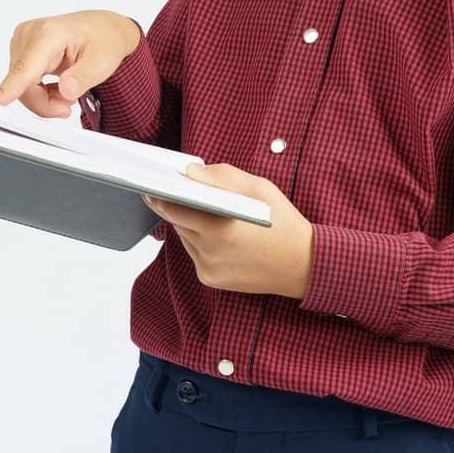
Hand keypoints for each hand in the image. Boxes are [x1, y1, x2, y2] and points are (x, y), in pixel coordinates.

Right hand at [0, 9, 142, 118]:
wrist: (103, 29)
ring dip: (43, 98)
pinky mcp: (19, 49)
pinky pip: (21, 83)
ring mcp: (21, 41)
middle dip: (45, 103)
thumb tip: (66, 90)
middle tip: (69, 106)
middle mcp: (29, 34)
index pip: (25, 68)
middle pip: (22, 86)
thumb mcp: (103, 62)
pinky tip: (56, 85)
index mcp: (49, 34)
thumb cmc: (104, 41)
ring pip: (20, 88)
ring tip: (67, 90)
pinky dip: (39, 91)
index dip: (8, 89)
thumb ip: (83, 78)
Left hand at [144, 163, 314, 299]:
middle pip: (178, 223)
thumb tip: (191, 172)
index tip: (149, 185)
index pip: (175, 210)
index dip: (160, 196)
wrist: (303, 266)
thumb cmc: (282, 222)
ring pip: (185, 238)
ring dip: (186, 222)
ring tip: (191, 206)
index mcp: (220, 229)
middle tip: (164, 190)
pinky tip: (210, 229)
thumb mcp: (258, 188)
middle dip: (174, 206)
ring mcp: (209, 269)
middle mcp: (211, 253)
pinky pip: (195, 253)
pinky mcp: (211, 280)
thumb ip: (221, 177)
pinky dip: (198, 240)